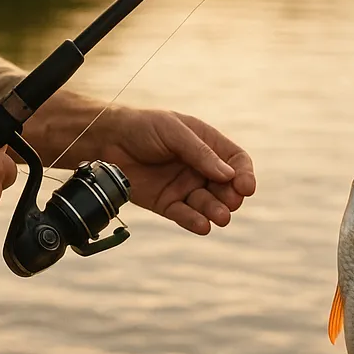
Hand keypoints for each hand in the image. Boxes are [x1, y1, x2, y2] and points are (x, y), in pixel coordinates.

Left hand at [98, 108, 255, 234]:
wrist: (107, 140)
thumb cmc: (143, 127)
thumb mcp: (173, 131)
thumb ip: (199, 153)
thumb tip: (228, 174)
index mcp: (207, 145)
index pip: (236, 162)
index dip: (244, 174)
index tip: (246, 187)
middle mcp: (199, 168)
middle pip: (226, 187)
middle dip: (231, 196)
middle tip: (231, 202)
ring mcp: (184, 187)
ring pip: (208, 204)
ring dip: (216, 211)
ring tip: (220, 217)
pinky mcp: (167, 203)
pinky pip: (185, 215)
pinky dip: (195, 221)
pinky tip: (203, 225)